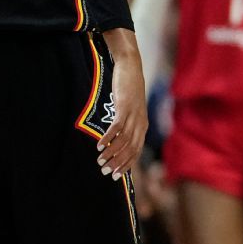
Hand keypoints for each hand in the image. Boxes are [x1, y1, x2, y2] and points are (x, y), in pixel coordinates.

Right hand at [97, 29, 148, 180]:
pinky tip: (99, 144)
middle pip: (130, 149)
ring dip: (111, 152)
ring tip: (100, 160)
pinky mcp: (125, 107)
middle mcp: (140, 122)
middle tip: (104, 172)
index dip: (127, 165)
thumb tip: (116, 140)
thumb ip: (127, 124)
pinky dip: (108, 137)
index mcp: (143, 125)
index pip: (136, 151)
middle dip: (118, 163)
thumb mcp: (130, 109)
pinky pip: (117, 127)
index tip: (116, 176)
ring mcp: (133, 115)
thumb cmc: (128, 90)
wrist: (131, 67)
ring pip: (124, 140)